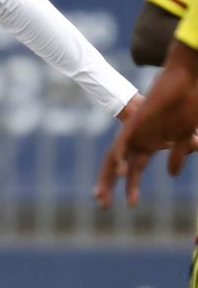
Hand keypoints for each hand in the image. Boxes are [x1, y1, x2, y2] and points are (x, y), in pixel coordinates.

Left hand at [94, 83, 197, 207]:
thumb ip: (178, 154)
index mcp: (148, 145)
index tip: (130, 205)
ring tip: (101, 197)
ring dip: (108, 178)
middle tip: (102, 206)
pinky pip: (123, 143)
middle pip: (118, 167)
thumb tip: (172, 174)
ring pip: (114, 158)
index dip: (130, 187)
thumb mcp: (183, 137)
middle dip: (109, 187)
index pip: (134, 170)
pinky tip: (122, 173)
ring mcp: (134, 133)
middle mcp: (137, 141)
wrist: (185, 81)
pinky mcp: (135, 124)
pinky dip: (121, 158)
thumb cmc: (186, 106)